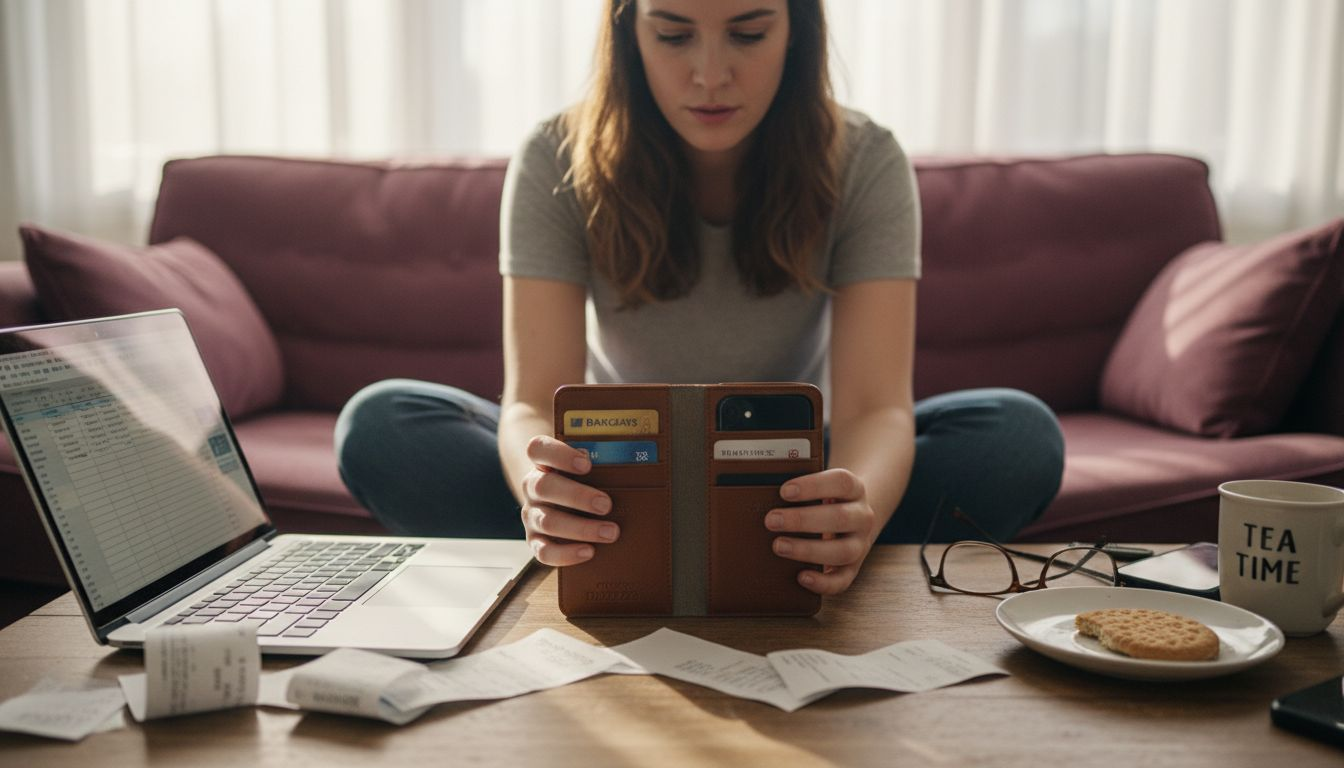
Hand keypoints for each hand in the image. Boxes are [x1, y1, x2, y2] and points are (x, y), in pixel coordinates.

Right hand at [519, 436, 617, 565]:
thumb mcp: (589, 469)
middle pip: (543, 487)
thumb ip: (600, 464)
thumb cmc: (584, 483)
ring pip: (548, 522)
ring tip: (611, 532)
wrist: (564, 508)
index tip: (587, 464)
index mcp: (543, 462)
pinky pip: (544, 551)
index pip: (538, 449)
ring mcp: (531, 515)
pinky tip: (589, 552)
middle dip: (577, 496)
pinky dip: (567, 554)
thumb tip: (636, 466)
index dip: (559, 454)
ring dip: (581, 528)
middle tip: (606, 505)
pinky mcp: (534, 541)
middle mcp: (532, 487)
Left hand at [765, 468, 878, 594]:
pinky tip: (801, 577)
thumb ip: (801, 484)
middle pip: (840, 517)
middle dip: (802, 520)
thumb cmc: (825, 500)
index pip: (841, 482)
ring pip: (843, 551)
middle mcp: (862, 517)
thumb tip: (766, 487)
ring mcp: (860, 545)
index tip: (784, 491)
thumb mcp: (821, 487)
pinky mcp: (853, 569)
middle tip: (771, 521)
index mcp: (854, 490)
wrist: (853, 520)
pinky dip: (823, 582)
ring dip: (808, 550)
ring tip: (778, 546)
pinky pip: (842, 581)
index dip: (814, 486)